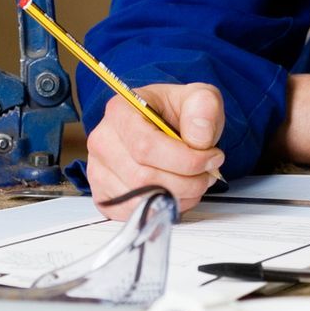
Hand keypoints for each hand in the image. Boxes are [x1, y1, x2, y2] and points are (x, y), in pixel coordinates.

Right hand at [85, 82, 225, 217]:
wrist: (165, 126)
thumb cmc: (176, 113)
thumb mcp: (200, 98)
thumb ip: (204, 108)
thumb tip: (199, 138)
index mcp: (120, 111)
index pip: (146, 146)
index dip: (185, 160)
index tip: (210, 157)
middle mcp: (103, 141)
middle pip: (143, 177)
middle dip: (187, 181)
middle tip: (207, 173)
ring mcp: (99, 171)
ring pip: (141, 199)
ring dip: (179, 197)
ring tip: (195, 182)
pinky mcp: (104, 196)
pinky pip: (135, 213)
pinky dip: (164, 209)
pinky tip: (177, 192)